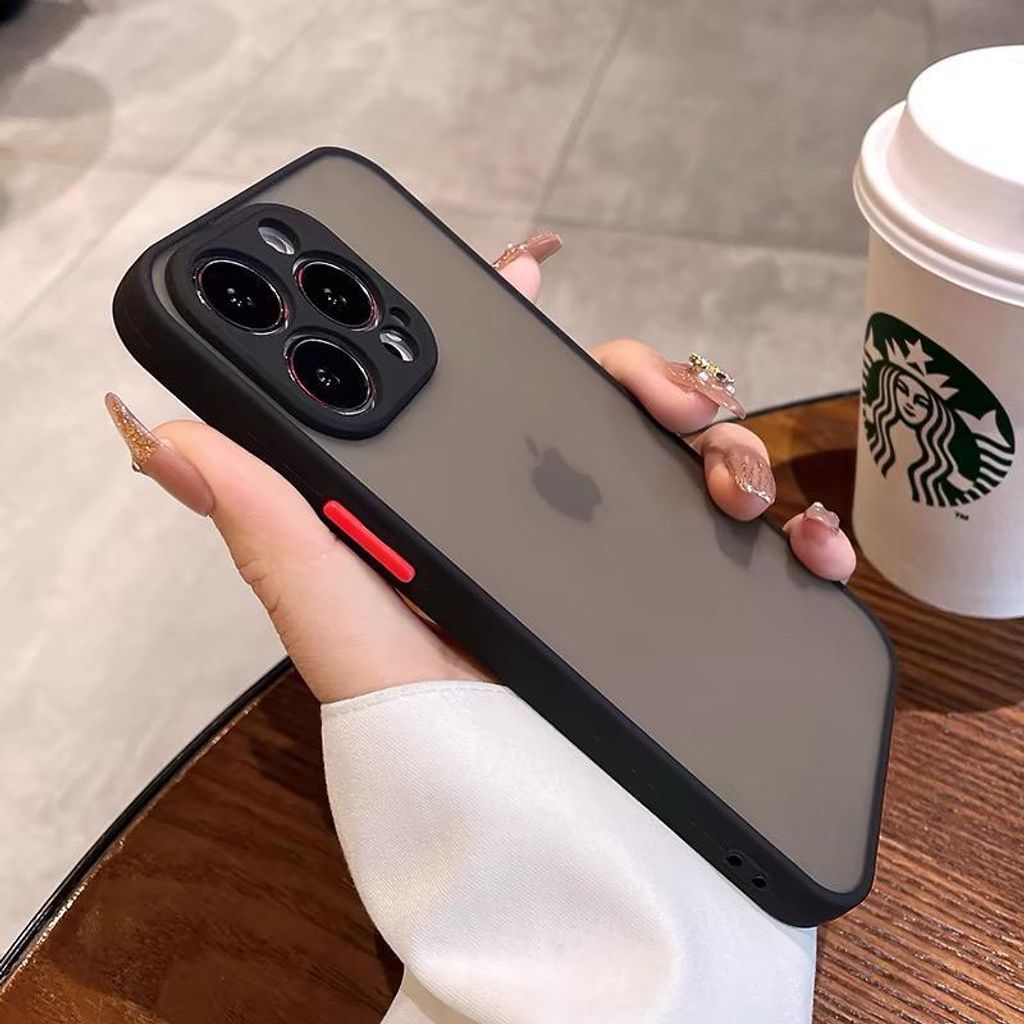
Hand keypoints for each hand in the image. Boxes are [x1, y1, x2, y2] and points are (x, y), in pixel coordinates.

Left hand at [106, 232, 855, 703]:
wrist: (551, 858)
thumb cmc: (437, 749)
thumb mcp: (347, 630)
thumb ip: (272, 530)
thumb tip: (165, 432)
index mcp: (464, 515)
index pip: (482, 393)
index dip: (501, 320)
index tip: (530, 266)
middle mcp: (543, 532)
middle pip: (600, 410)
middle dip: (646, 379)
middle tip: (674, 404)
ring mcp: (625, 571)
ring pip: (686, 460)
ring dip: (729, 445)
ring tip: (740, 487)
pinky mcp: (693, 618)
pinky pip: (755, 549)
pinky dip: (791, 531)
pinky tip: (803, 543)